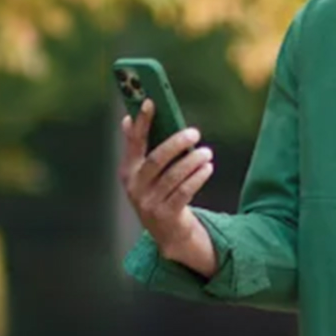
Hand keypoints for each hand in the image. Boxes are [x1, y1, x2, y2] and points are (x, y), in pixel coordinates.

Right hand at [118, 101, 216, 276]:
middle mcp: (135, 187)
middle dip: (176, 143)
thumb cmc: (159, 194)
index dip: (141, 122)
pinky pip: (184, 192)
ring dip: (192, 162)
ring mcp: (149, 203)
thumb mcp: (146, 173)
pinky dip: (198, 178)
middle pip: (156, 160)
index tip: (151, 102)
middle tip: (194, 132)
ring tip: (207, 152)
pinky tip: (208, 168)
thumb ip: (140, 148)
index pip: (134, 142)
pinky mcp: (166, 216)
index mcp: (128, 171)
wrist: (168, 234)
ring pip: (173, 176)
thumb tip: (127, 119)